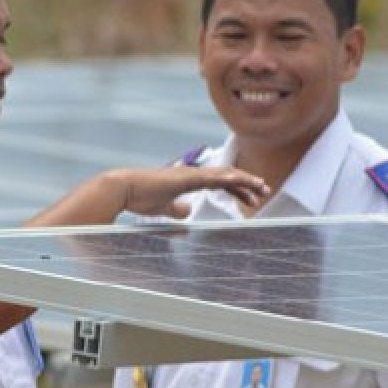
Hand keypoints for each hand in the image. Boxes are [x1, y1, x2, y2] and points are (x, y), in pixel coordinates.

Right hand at [116, 166, 268, 217]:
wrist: (123, 189)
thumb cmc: (139, 197)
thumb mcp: (163, 207)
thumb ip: (177, 209)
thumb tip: (188, 212)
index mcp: (189, 181)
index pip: (220, 183)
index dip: (238, 189)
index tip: (251, 198)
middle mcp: (192, 174)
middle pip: (227, 177)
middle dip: (247, 184)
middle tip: (264, 191)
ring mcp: (189, 174)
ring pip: (223, 174)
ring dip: (244, 180)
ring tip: (261, 187)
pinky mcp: (184, 178)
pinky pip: (211, 177)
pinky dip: (226, 178)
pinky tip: (238, 180)